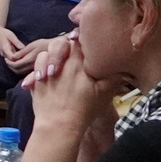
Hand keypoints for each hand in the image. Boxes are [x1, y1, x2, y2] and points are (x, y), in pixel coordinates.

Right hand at [0, 23, 30, 66]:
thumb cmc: (4, 33)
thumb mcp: (11, 36)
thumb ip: (17, 42)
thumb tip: (24, 48)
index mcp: (5, 49)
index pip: (13, 58)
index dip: (20, 59)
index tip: (28, 56)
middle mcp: (4, 54)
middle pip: (13, 62)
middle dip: (21, 62)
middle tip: (31, 60)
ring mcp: (4, 56)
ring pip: (12, 62)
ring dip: (20, 62)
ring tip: (29, 60)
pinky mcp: (6, 56)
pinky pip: (12, 60)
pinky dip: (18, 60)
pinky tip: (25, 58)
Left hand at [26, 35, 120, 161]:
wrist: (60, 125)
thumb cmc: (84, 109)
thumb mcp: (104, 93)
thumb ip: (114, 78)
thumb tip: (126, 68)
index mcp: (78, 64)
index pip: (78, 41)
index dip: (81, 37)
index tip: (83, 38)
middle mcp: (60, 64)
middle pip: (60, 43)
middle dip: (64, 45)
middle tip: (70, 52)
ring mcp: (44, 71)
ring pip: (45, 52)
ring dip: (50, 56)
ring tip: (57, 64)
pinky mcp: (34, 81)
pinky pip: (34, 67)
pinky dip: (39, 68)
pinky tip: (46, 74)